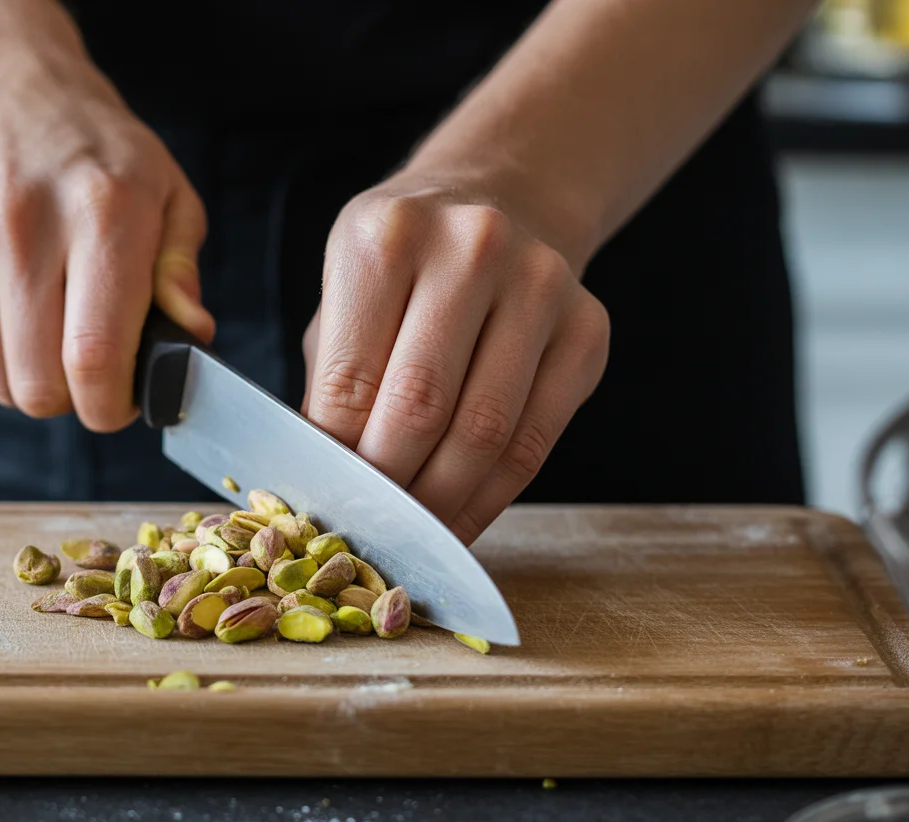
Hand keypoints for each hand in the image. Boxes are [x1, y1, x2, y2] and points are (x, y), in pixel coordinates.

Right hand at [0, 18, 212, 429]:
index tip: (124, 399)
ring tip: (52, 318)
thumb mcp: (166, 193)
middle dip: (74, 397)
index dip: (112, 404)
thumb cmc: (93, 151)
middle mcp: (19, 226)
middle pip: (39, 387)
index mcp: (99, 211)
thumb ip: (179, 272)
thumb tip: (191, 338)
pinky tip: (11, 297)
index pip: (95, 356)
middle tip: (92, 364)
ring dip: (32, 372)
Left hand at [303, 172, 609, 543]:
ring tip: (411, 537)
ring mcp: (541, 285)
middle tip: (368, 531)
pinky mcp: (588, 329)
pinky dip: (491, 498)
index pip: (351, 381)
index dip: (336, 461)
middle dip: (389, 488)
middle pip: (420, 409)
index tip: (325, 506)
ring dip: (442, 505)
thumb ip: (333, 382)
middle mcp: (471, 248)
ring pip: (485, 435)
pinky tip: (460, 519)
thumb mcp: (346, 295)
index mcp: (388, 236)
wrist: (502, 198)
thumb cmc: (405, 265)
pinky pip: (535, 442)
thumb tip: (320, 484)